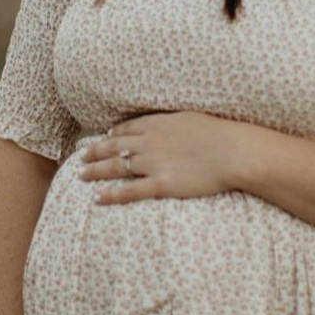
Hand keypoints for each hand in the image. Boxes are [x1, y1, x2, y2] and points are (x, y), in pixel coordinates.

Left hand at [79, 111, 255, 204]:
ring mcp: (153, 164)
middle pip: (114, 147)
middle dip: (94, 152)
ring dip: (96, 171)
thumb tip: (166, 124)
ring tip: (81, 175)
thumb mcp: (191, 117)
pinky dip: (111, 195)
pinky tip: (98, 197)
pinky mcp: (161, 185)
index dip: (111, 135)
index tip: (103, 138)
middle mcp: (149, 142)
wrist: (233, 151)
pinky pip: (130, 191)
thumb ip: (172, 121)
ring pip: (115, 168)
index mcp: (157, 124)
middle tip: (81, 157)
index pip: (126, 129)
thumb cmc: (219, 132)